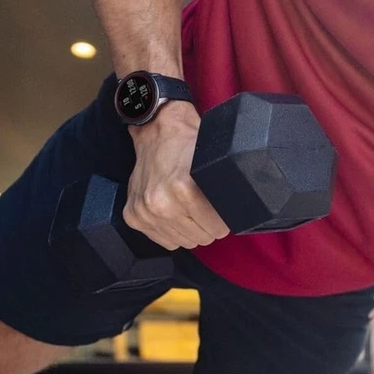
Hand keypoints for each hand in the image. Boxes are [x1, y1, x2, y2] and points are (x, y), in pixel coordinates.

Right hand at [124, 101, 229, 250]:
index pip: (218, 229)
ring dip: (190, 229)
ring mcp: (144, 211)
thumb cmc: (190, 146)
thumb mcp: (214, 166)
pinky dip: (172, 231)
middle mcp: (160, 203)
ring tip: (188, 208)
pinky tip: (173, 213)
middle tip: (204, 208)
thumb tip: (239, 217)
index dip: (223, 220)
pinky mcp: (133, 216)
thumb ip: (224, 193)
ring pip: (184, 242)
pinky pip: (165, 241)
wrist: (158, 131)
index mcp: (184, 190)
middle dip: (207, 226)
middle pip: (202, 238)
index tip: (221, 211)